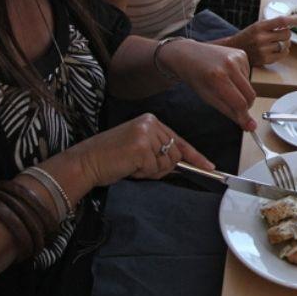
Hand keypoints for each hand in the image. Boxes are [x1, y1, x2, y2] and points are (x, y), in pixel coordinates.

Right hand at [69, 113, 212, 187]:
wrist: (86, 162)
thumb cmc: (111, 159)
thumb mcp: (140, 150)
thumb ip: (160, 153)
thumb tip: (182, 165)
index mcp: (151, 121)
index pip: (180, 140)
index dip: (195, 156)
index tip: (210, 167)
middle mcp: (151, 124)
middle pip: (176, 153)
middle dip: (162, 168)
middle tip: (140, 167)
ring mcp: (146, 134)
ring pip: (167, 163)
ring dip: (152, 171)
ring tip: (132, 166)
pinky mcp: (141, 147)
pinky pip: (155, 169)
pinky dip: (143, 174)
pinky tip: (128, 167)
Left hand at [159, 38, 256, 130]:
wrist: (187, 54)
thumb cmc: (195, 77)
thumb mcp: (208, 97)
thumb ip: (229, 111)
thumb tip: (249, 125)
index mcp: (218, 78)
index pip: (240, 103)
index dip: (245, 117)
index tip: (249, 126)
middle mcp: (230, 65)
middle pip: (250, 94)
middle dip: (246, 105)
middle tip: (237, 108)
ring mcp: (237, 57)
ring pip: (250, 85)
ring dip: (242, 91)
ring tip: (226, 85)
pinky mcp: (241, 53)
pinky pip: (248, 74)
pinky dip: (241, 79)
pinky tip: (228, 75)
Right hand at [228, 15, 296, 65]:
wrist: (233, 50)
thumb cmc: (248, 36)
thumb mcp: (256, 26)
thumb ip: (272, 25)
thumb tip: (292, 22)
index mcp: (259, 27)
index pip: (281, 21)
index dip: (294, 20)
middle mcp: (261, 38)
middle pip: (287, 34)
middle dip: (286, 34)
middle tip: (279, 35)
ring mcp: (263, 50)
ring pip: (286, 44)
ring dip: (284, 43)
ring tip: (274, 43)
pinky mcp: (265, 60)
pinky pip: (284, 54)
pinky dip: (284, 51)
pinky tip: (276, 49)